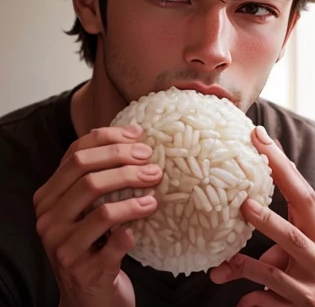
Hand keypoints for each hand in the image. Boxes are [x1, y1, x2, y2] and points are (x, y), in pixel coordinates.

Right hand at [33, 126, 161, 306]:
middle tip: (153, 166)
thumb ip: (96, 175)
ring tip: (154, 194)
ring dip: (133, 196)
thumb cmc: (92, 242)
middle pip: (88, 176)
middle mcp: (48, 220)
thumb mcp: (85, 207)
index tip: (139, 138)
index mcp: (48, 196)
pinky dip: (132, 230)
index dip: (109, 140)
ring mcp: (63, 247)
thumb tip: (135, 136)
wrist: (87, 296)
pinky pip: (114, 244)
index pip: (75, 153)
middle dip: (125, 164)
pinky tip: (142, 224)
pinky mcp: (84, 272)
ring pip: (102, 209)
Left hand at [210, 126, 314, 305]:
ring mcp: (314, 291)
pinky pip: (272, 306)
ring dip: (248, 266)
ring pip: (276, 276)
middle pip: (293, 238)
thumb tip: (245, 211)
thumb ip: (281, 237)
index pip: (303, 195)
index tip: (260, 137)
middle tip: (244, 205)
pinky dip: (254, 302)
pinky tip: (239, 303)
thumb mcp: (311, 252)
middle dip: (268, 222)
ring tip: (223, 263)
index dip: (282, 166)